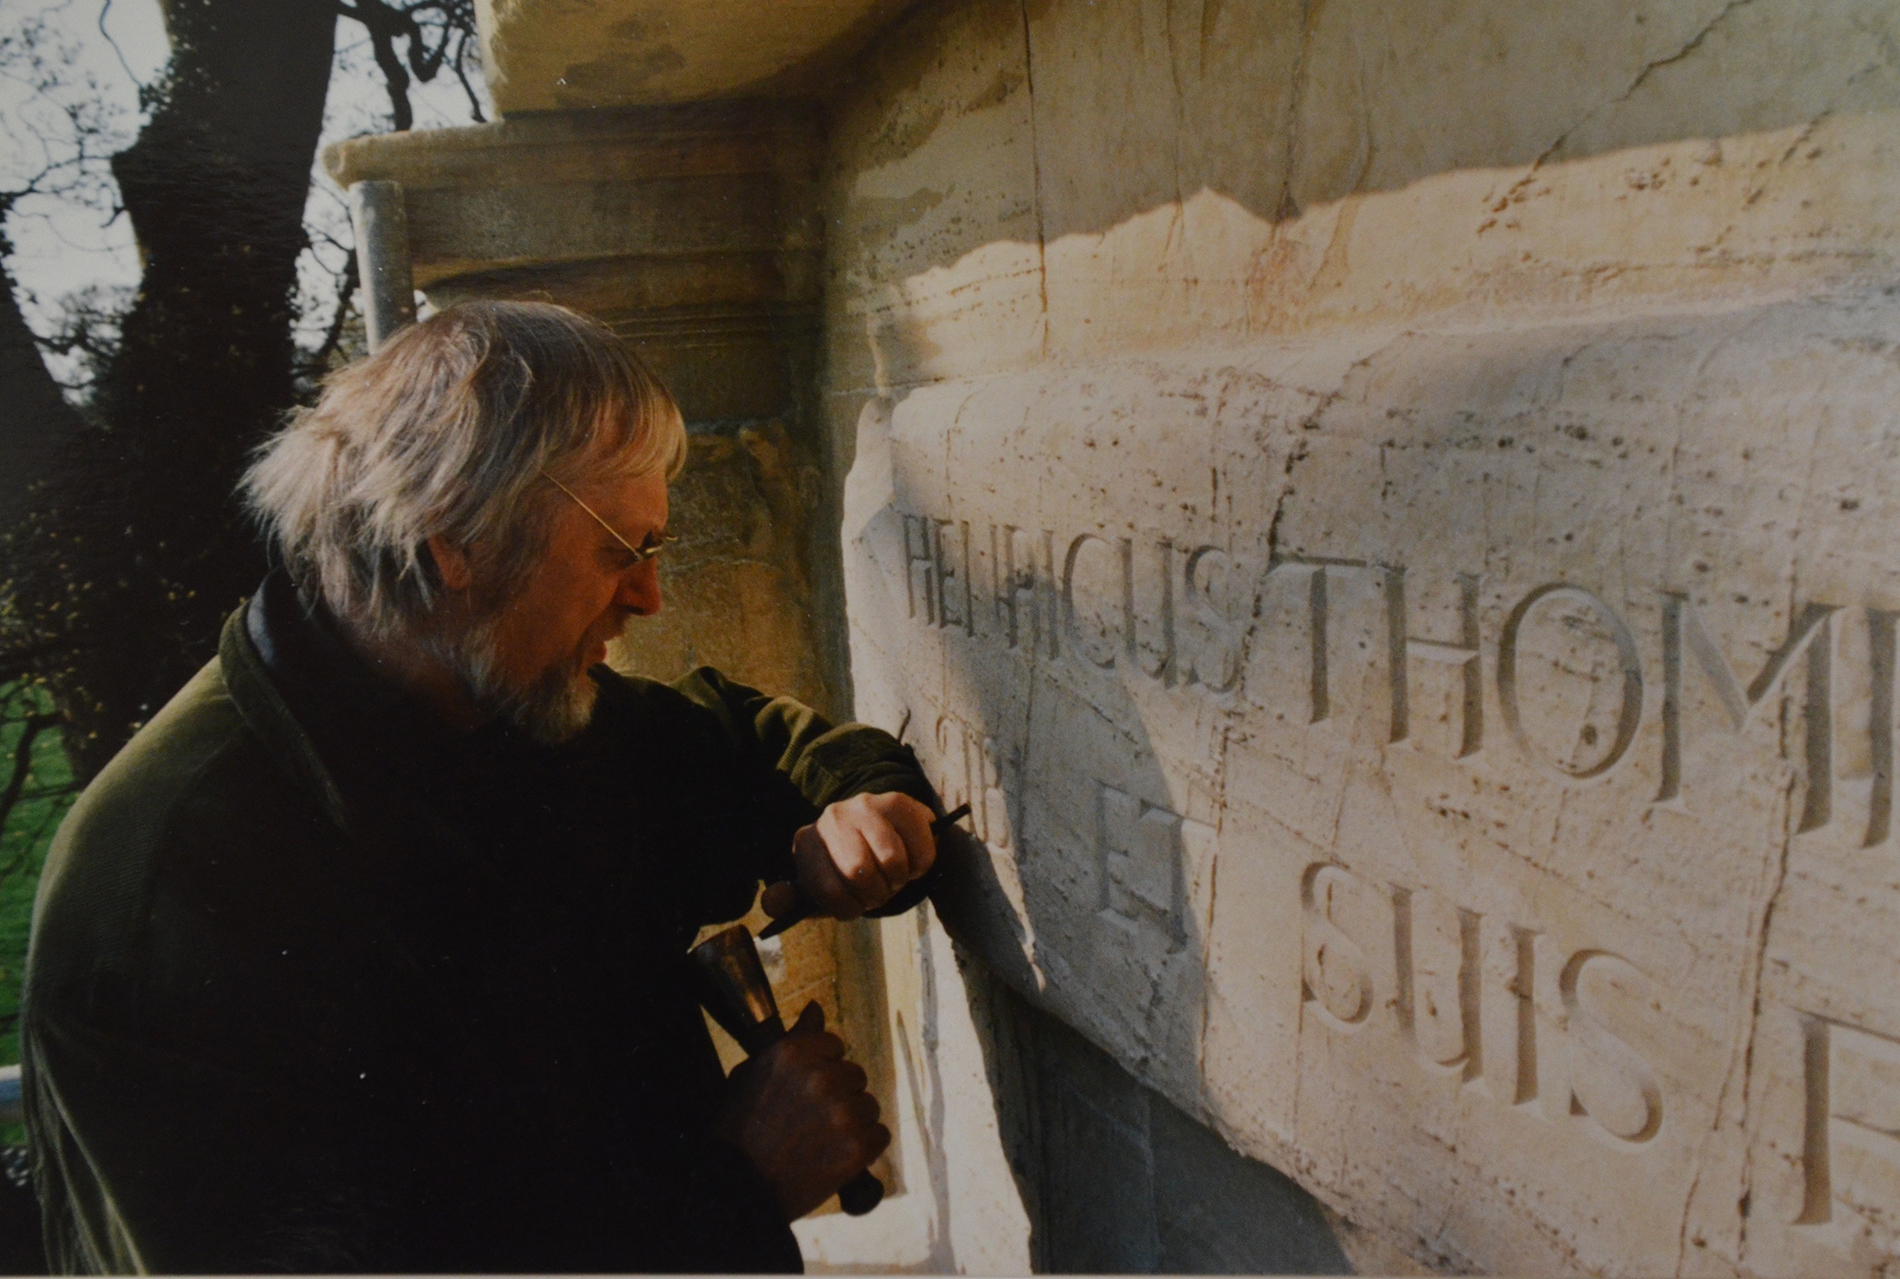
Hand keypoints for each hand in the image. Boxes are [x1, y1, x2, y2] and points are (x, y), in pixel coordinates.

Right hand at [710, 1003, 889, 1220]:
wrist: (737, 1191)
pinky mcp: (857, 1147)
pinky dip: (863, 1146)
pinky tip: (836, 1155)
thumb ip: (792, 1040)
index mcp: (793, 1053)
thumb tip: (816, 1010)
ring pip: (868, 1104)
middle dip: (838, 1094)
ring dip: (852, 1120)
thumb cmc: (740, 1132)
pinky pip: (880, 1134)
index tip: (806, 1090)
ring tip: (821, 1141)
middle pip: (854, 1074)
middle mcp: (821, 1077)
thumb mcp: (754, 1075)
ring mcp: (842, 1113)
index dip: (822, 1067)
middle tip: (811, 1120)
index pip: (834, 1044)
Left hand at [763, 792, 936, 922]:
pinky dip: (920, 867)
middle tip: (879, 892)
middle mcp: (832, 817)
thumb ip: (790, 901)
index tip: (855, 905)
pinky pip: (919, 850)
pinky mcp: (898, 802)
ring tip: (893, 875)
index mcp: (807, 842)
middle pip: (860, 874)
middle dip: (876, 895)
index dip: (849, 909)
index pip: (827, 891)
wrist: (879, 832)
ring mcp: (865, 806)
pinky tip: (910, 860)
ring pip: (892, 861)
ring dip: (899, 881)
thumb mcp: (816, 890)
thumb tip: (771, 904)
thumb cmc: (844, 870)